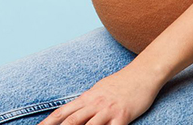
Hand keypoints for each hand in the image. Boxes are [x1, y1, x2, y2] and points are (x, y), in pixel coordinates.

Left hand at [38, 65, 162, 124]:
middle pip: (72, 120)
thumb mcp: (100, 89)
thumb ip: (87, 101)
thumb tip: (75, 109)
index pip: (63, 111)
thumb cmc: (122, 82)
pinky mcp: (123, 116)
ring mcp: (108, 110)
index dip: (48, 121)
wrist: (143, 73)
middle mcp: (95, 104)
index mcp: (87, 98)